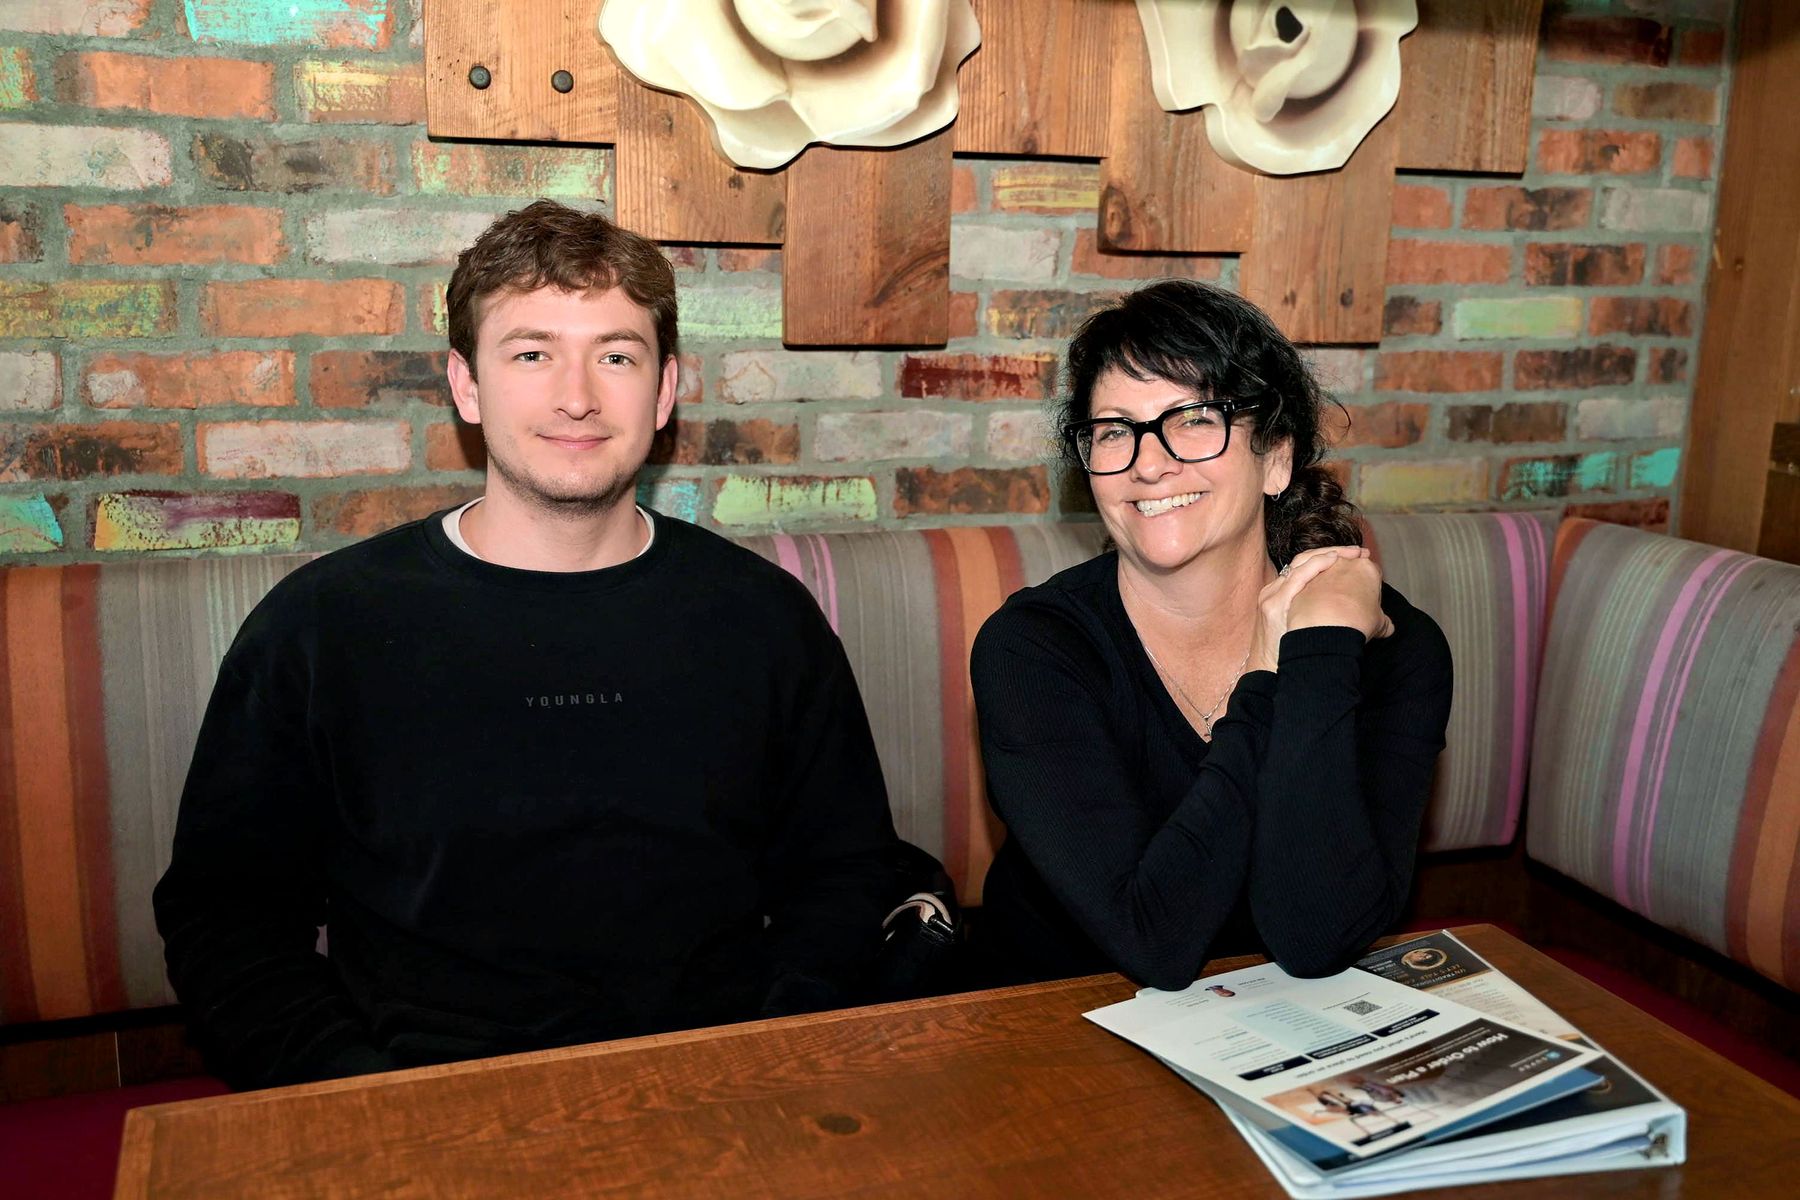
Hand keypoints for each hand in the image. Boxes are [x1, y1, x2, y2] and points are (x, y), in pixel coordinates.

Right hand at [1248, 546, 1391, 670]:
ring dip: (1329, 554)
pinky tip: (1333, 561)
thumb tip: (1360, 615)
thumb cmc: (1291, 657)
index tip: (1356, 557)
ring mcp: (1273, 596)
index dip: (1332, 558)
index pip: (1308, 566)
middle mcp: (1275, 590)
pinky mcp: (1273, 604)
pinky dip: (1316, 565)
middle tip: (1359, 552)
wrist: (1270, 676)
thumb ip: (1323, 619)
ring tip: (1351, 553)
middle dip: (1334, 552)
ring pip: (1301, 563)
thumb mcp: (1304, 632)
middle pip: (1305, 559)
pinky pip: (1296, 577)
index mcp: (1282, 594)